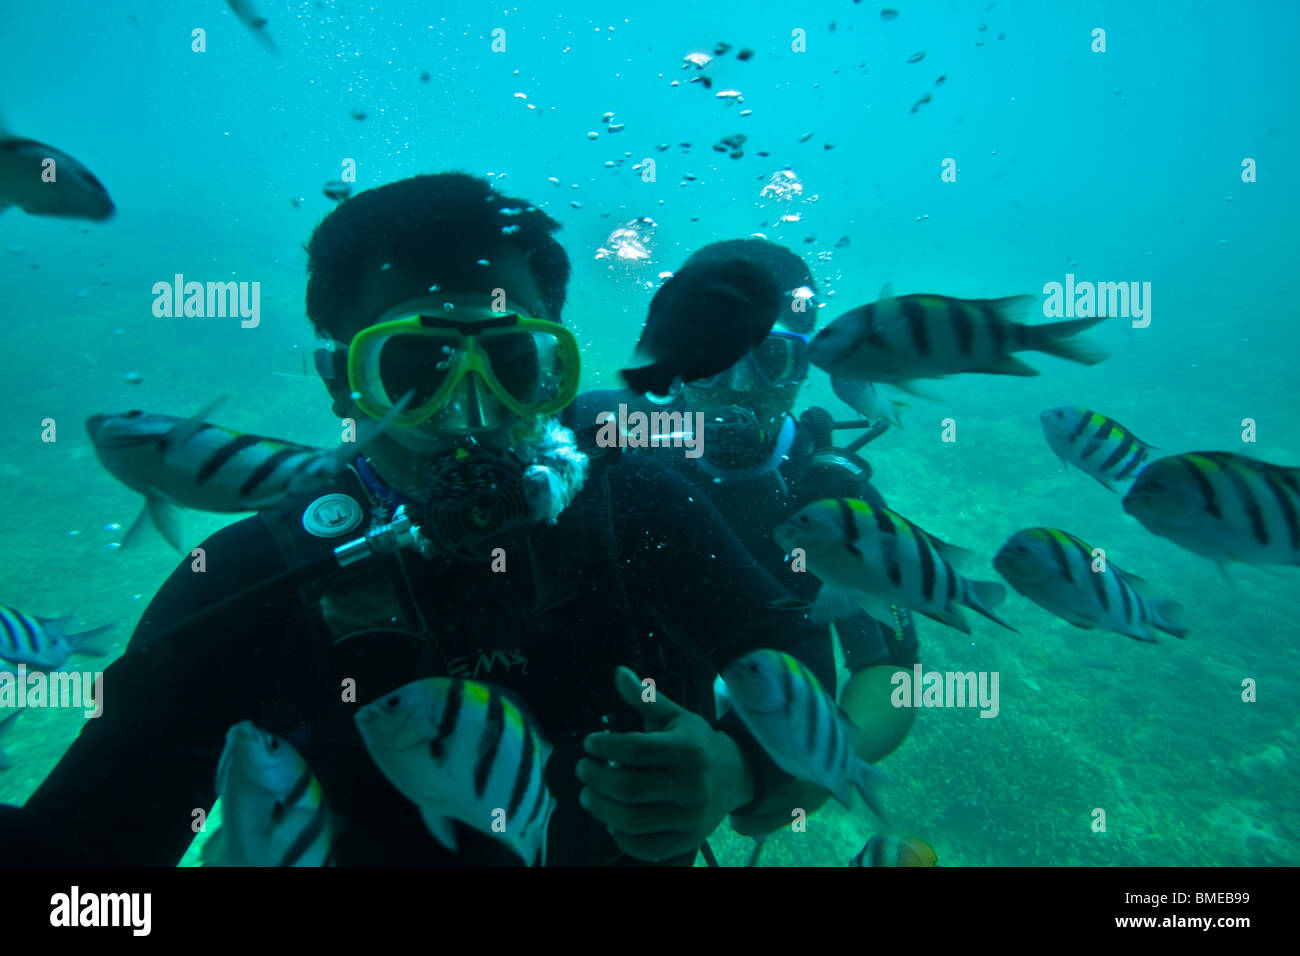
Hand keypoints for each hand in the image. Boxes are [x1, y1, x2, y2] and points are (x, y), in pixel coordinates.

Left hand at [577, 666, 754, 861]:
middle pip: (629, 788)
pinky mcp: (687, 840)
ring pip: (632, 820)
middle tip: (583, 770)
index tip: (590, 743)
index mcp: (688, 749)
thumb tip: (618, 673)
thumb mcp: (675, 716)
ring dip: (601, 808)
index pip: (637, 749)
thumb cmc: (696, 744)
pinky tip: (611, 820)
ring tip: (587, 795)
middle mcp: (692, 785)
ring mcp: (690, 817)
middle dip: (596, 779)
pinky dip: (621, 837)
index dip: (606, 747)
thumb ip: (645, 698)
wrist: (734, 776)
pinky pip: (646, 847)